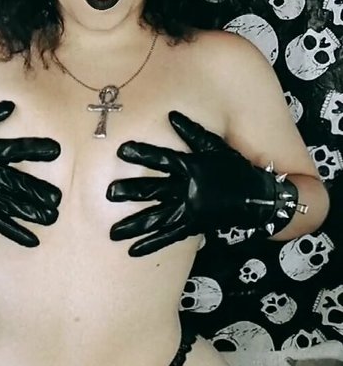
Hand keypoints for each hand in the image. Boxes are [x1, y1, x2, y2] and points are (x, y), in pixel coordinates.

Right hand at [0, 101, 61, 246]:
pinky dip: (17, 233)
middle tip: (58, 197)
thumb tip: (10, 105)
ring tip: (53, 216)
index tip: (56, 150)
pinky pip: (1, 224)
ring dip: (35, 212)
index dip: (37, 149)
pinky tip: (33, 240)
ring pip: (15, 205)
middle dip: (40, 191)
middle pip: (20, 183)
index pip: (17, 149)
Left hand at [107, 110, 297, 255]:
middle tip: (108, 193)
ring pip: (157, 218)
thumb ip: (193, 132)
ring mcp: (188, 211)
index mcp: (191, 168)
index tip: (121, 151)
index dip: (143, 154)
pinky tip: (132, 250)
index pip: (163, 160)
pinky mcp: (192, 226)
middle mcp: (187, 190)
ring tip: (112, 232)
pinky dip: (151, 244)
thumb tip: (172, 115)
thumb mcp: (215, 146)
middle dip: (131, 192)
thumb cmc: (234, 168)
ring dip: (134, 225)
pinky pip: (169, 236)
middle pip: (155, 191)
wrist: (257, 198)